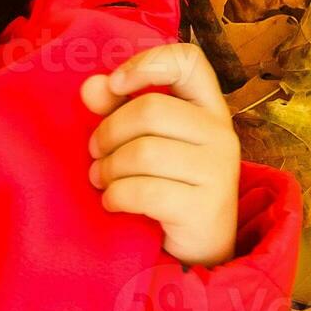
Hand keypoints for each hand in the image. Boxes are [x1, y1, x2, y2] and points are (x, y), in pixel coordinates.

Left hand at [79, 43, 241, 266]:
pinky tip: (112, 202)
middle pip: (150, 110)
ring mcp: (218, 171)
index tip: (115, 85)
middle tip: (96, 154)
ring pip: (143, 152)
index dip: (147, 64)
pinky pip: (144, 191)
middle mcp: (220, 134)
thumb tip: (90, 86)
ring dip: (108, 169)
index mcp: (208, 108)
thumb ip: (118, 108)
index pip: (189, 61)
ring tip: (102, 180)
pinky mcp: (205, 208)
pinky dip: (117, 196)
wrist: (199, 249)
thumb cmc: (167, 184)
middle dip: (108, 133)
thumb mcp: (146, 141)